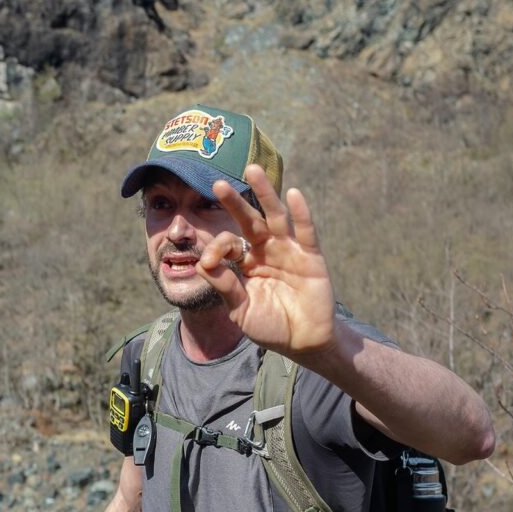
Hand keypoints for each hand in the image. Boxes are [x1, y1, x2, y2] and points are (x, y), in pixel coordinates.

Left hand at [198, 164, 336, 358]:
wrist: (303, 342)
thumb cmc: (270, 327)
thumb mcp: (240, 310)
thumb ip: (224, 286)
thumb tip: (201, 263)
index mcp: (247, 264)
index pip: (229, 245)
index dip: (217, 248)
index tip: (207, 263)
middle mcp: (266, 252)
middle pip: (249, 221)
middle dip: (234, 203)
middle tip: (216, 184)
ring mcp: (289, 251)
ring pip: (275, 217)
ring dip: (264, 194)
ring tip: (252, 170)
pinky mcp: (311, 257)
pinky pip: (305, 231)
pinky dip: (301, 212)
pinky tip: (292, 194)